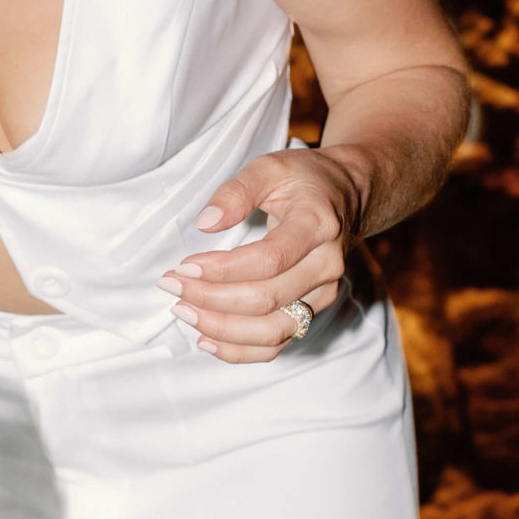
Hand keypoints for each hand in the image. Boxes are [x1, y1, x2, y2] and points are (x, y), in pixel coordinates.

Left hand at [157, 147, 366, 364]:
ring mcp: (322, 294)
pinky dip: (240, 351)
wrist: (346, 196)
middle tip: (171, 284)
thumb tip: (205, 223)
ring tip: (182, 311)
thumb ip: (236, 191)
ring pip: (273, 330)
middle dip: (211, 298)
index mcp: (317, 226)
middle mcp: (326, 266)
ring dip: (221, 328)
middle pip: (267, 298)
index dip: (223, 269)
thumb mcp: (270, 168)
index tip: (184, 266)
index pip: (269, 260)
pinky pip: (278, 344)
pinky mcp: (312, 311)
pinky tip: (206, 339)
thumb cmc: (303, 181)